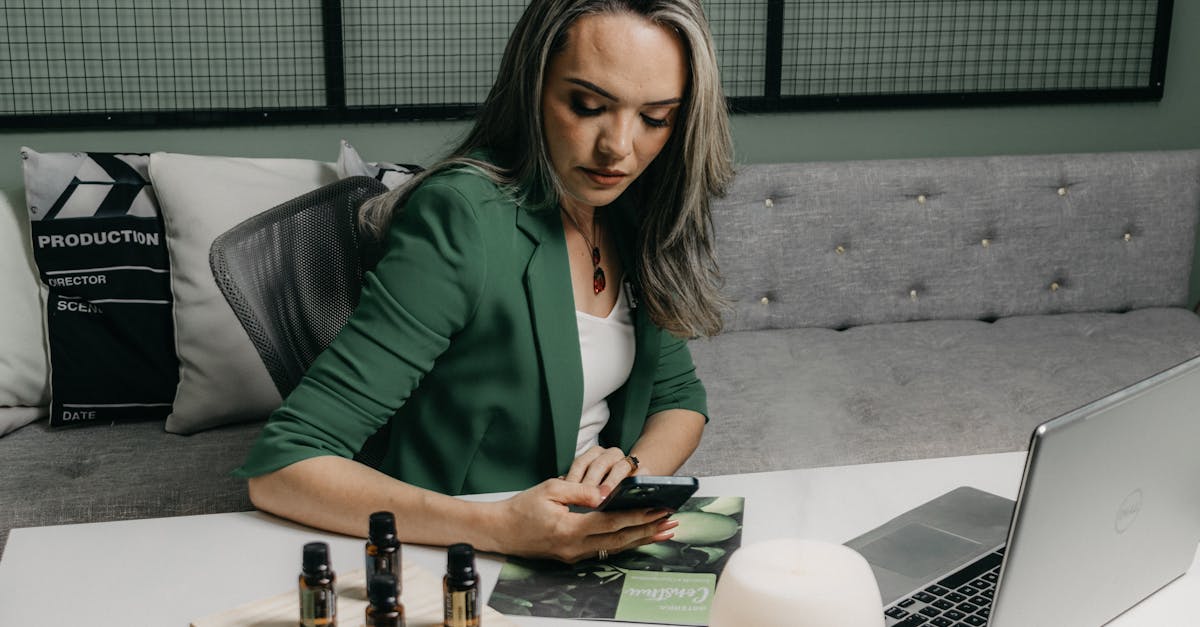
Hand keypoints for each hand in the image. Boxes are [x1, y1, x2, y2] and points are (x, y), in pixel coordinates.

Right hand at [486, 478, 676, 562]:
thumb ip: (580, 491)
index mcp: (569, 529)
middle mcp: (574, 547)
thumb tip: (605, 493)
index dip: (637, 517)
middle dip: (648, 530)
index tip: (658, 510)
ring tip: (662, 531)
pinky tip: (637, 536)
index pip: (612, 523)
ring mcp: (574, 555)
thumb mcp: (550, 489)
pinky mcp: (572, 556)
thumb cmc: (522, 507)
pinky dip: (623, 542)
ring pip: (614, 548)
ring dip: (640, 539)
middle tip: (671, 522)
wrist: (500, 531)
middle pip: (620, 540)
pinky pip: (603, 549)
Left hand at [564, 445, 637, 496]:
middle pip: (599, 465)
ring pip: (619, 467)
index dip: (575, 477)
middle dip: (592, 482)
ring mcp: (627, 462)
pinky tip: (626, 494)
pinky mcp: (643, 471)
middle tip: (584, 497)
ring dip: (611, 483)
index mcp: (595, 454)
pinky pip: (639, 474)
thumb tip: (560, 482)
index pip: (581, 463)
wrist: (633, 485)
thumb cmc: (602, 487)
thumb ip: (575, 483)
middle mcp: (611, 455)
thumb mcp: (586, 482)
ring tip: (603, 497)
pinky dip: (633, 482)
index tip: (569, 491)